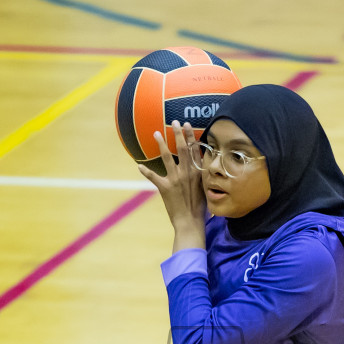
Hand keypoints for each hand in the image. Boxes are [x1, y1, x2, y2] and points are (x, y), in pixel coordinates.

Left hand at [137, 121, 206, 252]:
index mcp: (197, 172)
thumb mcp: (204, 188)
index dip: (191, 136)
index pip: (195, 150)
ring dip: (161, 144)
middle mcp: (187, 173)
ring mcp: (175, 179)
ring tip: (156, 133)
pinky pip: (153, 177)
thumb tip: (198, 166)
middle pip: (182, 149)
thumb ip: (200, 175)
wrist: (190, 222)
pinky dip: (146, 171)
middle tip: (174, 121)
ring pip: (167, 157)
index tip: (187, 125)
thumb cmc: (199, 208)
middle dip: (178, 133)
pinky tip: (139, 165)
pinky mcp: (165, 188)